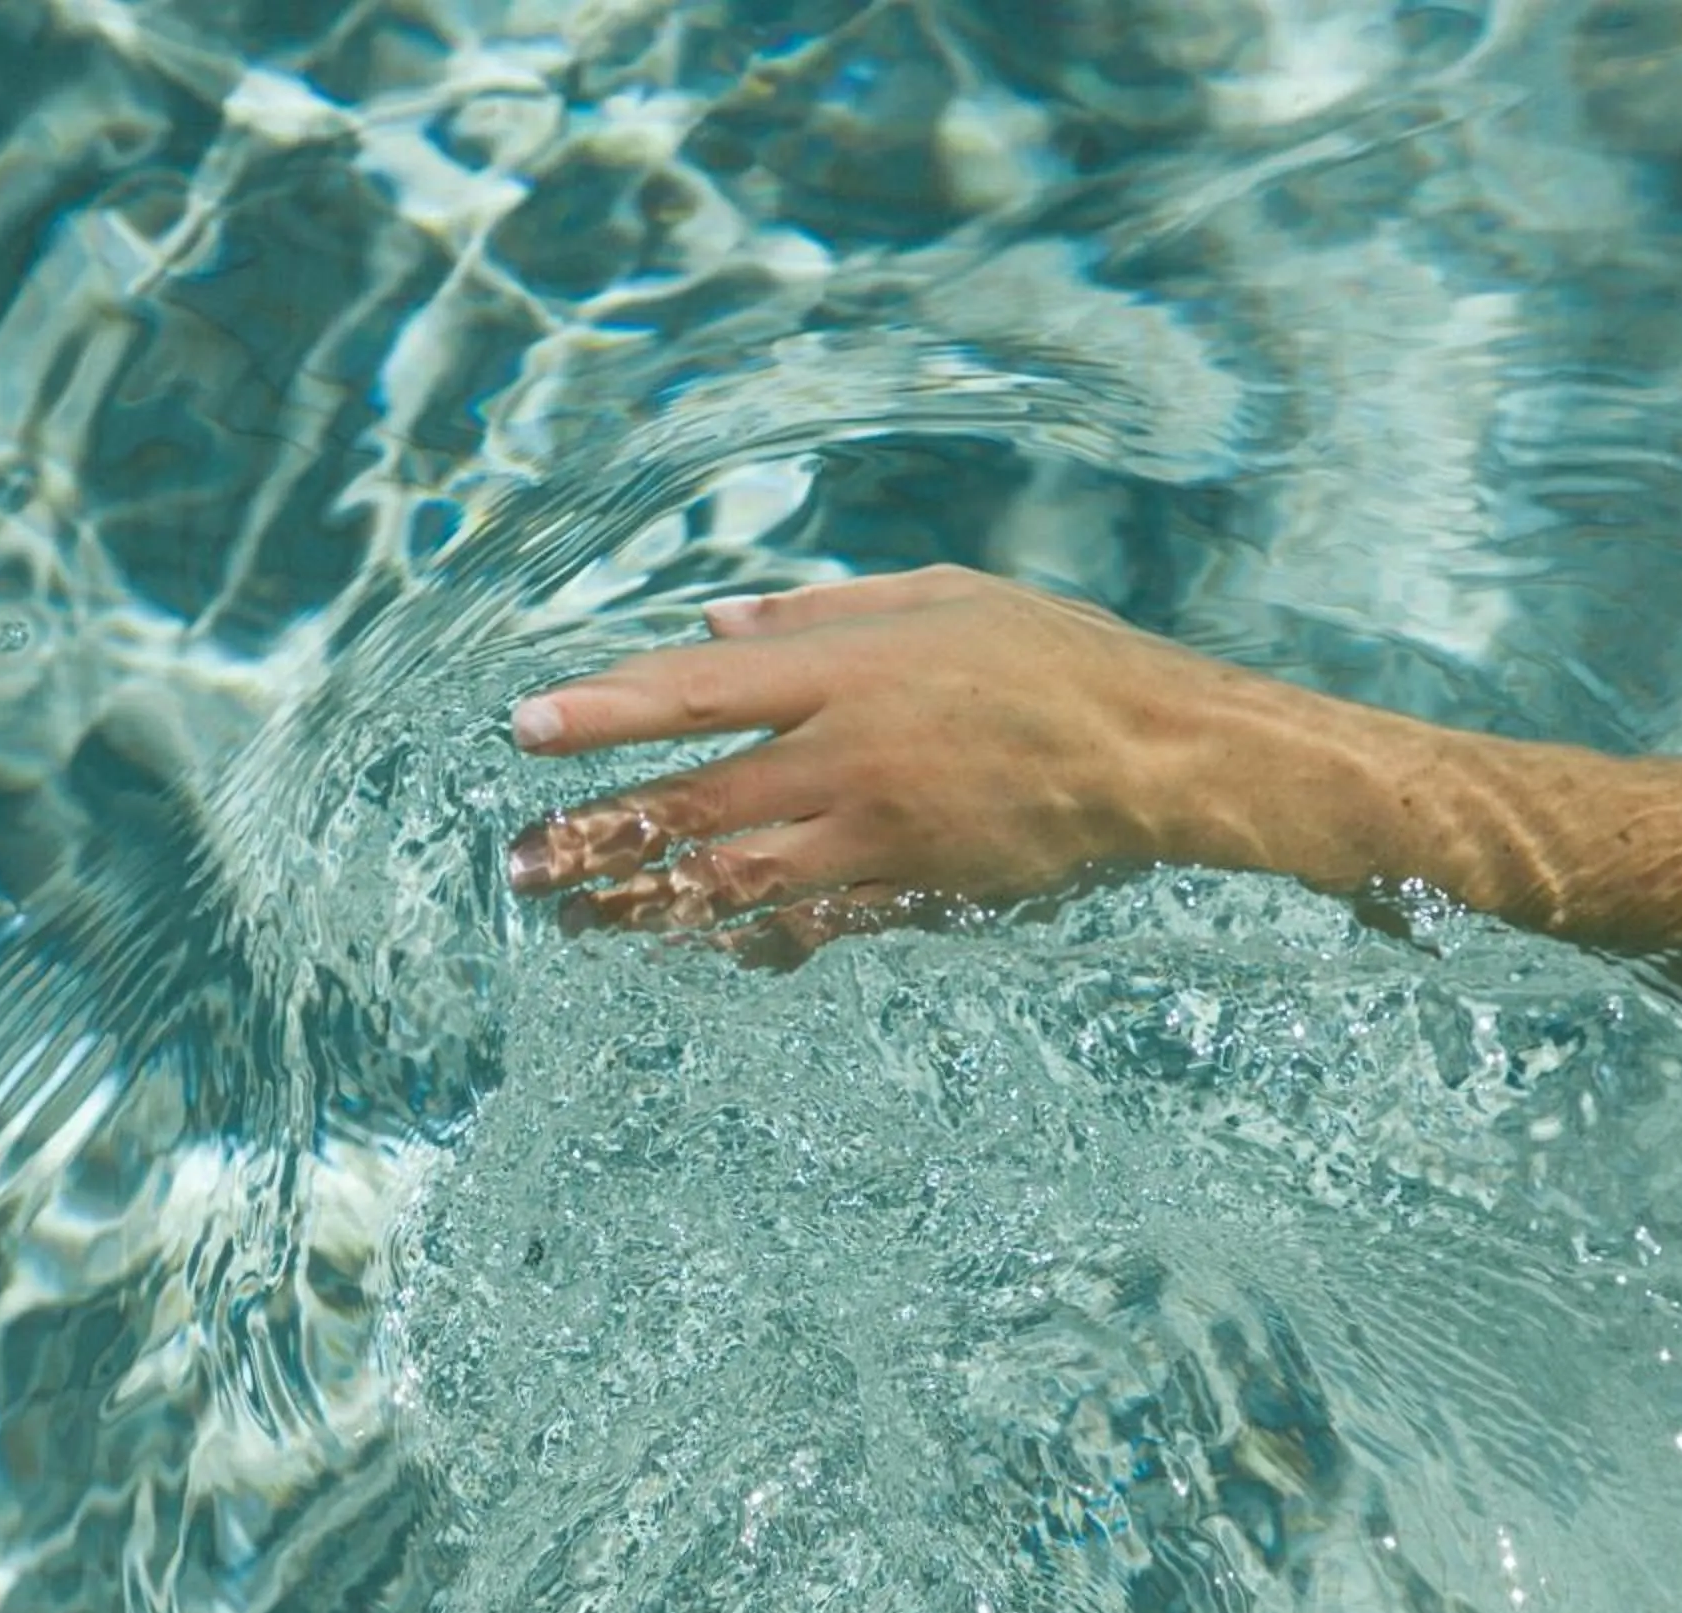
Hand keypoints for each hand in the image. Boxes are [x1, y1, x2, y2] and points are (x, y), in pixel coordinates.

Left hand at [505, 566, 1272, 957]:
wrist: (1160, 753)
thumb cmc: (1054, 656)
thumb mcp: (938, 597)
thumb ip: (817, 613)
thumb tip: (714, 627)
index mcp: (847, 671)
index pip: (695, 692)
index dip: (603, 712)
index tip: (526, 728)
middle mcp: (846, 757)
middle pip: (692, 806)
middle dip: (595, 837)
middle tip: (520, 866)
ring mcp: (877, 836)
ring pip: (734, 883)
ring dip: (646, 905)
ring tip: (578, 920)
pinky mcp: (913, 892)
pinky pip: (813, 925)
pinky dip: (752, 940)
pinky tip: (703, 947)